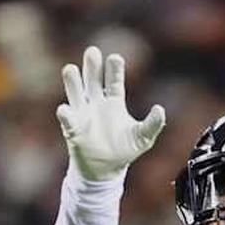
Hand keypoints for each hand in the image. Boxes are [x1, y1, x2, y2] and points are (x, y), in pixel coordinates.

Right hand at [57, 46, 165, 181]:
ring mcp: (83, 115)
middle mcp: (97, 104)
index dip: (114, 70)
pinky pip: (68, 120)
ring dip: (72, 82)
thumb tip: (160, 109)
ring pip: (76, 94)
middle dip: (92, 67)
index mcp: (114, 103)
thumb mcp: (143, 138)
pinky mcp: (74, 130)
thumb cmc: (125, 151)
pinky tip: (65, 109)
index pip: (114, 82)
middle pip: (93, 81)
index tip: (115, 58)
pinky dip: (65, 114)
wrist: (106, 171)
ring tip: (70, 69)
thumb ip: (152, 124)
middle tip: (92, 52)